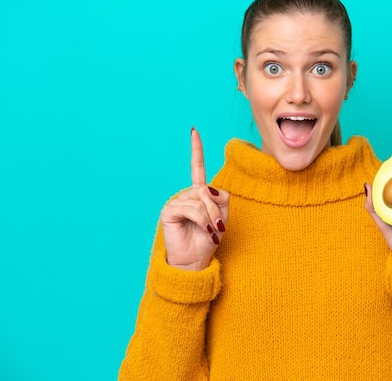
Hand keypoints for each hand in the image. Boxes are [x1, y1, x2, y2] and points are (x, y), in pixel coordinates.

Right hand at [159, 128, 228, 270]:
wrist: (195, 261)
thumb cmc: (208, 240)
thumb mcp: (222, 217)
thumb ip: (221, 198)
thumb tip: (206, 188)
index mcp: (198, 193)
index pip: (197, 168)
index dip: (196, 150)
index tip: (193, 131)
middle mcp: (186, 195)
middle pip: (207, 190)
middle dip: (216, 210)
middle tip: (218, 228)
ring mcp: (176, 201)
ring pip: (201, 200)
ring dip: (210, 217)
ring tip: (211, 232)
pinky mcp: (169, 211)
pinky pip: (191, 208)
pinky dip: (201, 219)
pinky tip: (202, 229)